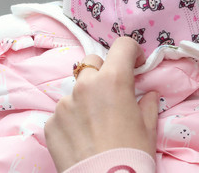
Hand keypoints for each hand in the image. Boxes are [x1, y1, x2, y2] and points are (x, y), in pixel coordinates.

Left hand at [45, 37, 158, 171]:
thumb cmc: (132, 153)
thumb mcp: (148, 126)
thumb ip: (147, 103)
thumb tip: (147, 95)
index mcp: (113, 80)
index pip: (122, 46)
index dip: (132, 52)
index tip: (136, 65)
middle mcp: (85, 85)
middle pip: (92, 62)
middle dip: (104, 71)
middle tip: (113, 92)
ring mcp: (64, 104)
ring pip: (77, 90)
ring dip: (87, 98)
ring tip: (96, 123)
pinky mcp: (50, 123)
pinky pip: (63, 113)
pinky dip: (73, 119)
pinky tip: (83, 137)